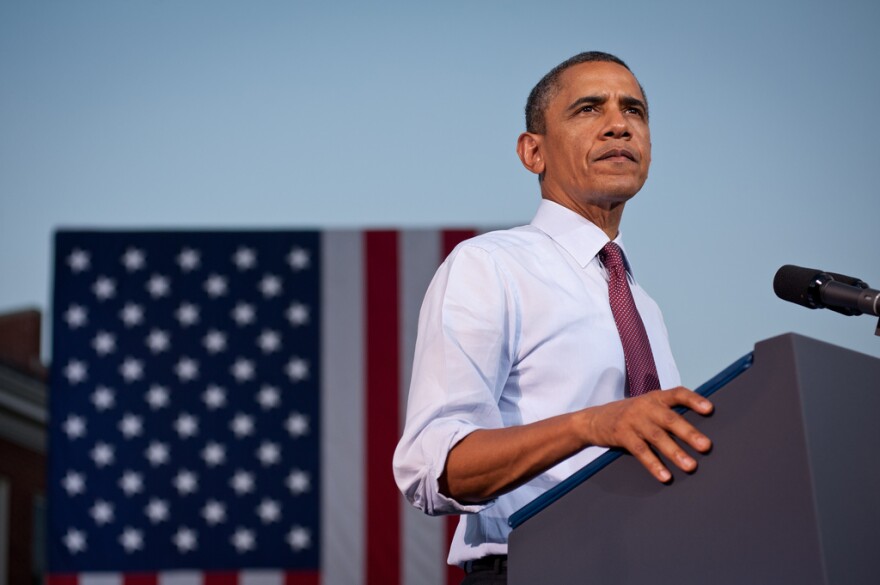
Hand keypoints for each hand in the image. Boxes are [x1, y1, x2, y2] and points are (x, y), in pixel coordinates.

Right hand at [581, 387, 713, 481]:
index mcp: (655, 398)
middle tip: (706, 446)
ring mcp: (633, 420)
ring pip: (657, 437)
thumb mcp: (646, 406)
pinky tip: (665, 476)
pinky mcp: (622, 435)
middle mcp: (645, 406)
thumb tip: (697, 431)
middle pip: (670, 419)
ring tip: (690, 466)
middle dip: (689, 433)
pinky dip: (653, 464)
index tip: (710, 409)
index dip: (693, 400)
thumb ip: (667, 413)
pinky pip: (641, 451)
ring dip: (675, 452)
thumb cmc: (629, 415)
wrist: (593, 419)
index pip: (677, 393)